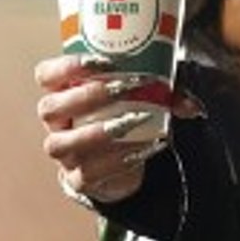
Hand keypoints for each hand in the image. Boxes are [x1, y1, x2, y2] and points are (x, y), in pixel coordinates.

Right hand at [35, 54, 172, 202]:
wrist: (121, 162)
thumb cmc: (124, 116)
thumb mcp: (143, 97)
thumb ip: (166, 95)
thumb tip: (194, 106)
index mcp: (61, 93)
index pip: (46, 75)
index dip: (66, 66)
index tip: (100, 60)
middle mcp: (56, 123)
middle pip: (50, 107)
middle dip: (87, 95)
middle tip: (123, 87)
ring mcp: (64, 153)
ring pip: (63, 143)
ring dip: (98, 130)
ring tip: (134, 121)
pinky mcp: (79, 179)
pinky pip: (89, 172)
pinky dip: (118, 159)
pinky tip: (143, 148)